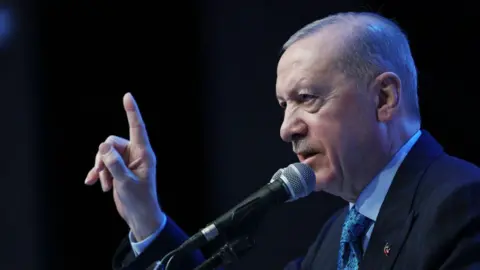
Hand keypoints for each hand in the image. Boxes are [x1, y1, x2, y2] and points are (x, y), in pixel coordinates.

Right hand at [84, 93, 163, 240]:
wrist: (139, 216)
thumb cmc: (139, 200)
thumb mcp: (125, 182)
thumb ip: (114, 164)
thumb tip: (103, 147)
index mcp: (144, 153)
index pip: (137, 128)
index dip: (132, 111)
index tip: (127, 96)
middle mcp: (135, 154)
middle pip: (112, 143)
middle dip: (103, 158)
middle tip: (104, 175)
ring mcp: (126, 161)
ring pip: (105, 154)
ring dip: (100, 168)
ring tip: (103, 184)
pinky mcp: (118, 169)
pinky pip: (104, 163)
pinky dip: (98, 172)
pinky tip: (94, 183)